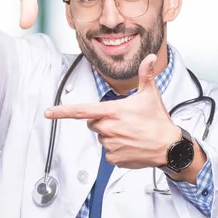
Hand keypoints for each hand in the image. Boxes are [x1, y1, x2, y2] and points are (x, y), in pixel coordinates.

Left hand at [45, 55, 179, 168]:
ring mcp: (110, 145)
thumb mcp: (150, 94)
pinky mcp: (114, 158)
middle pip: (93, 124)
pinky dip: (117, 150)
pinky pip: (108, 153)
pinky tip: (130, 145)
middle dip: (103, 121)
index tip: (48, 112)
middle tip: (123, 121)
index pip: (81, 111)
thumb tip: (149, 58)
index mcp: (112, 111)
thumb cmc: (158, 121)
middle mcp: (108, 128)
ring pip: (101, 138)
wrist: (169, 147)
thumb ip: (145, 75)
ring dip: (111, 135)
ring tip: (130, 133)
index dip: (62, 111)